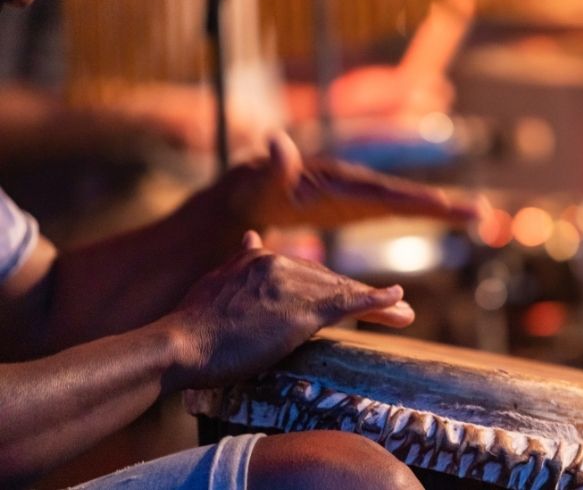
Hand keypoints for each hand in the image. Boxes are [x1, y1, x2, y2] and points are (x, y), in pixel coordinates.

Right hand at [161, 231, 413, 389]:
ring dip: (377, 302)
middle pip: (329, 280)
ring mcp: (291, 285)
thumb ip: (239, 263)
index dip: (330, 285)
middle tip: (393, 304)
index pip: (305, 272)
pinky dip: (377, 301)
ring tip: (403, 312)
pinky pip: (348, 304)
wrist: (180, 344)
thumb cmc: (193, 327)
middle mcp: (277, 263)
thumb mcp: (215, 284)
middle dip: (359, 293)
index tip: (349, 292)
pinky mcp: (303, 310)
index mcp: (257, 257)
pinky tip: (398, 300)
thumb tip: (252, 237)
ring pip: (343, 291)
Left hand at [224, 132, 475, 228]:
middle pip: (405, 196)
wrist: (249, 191)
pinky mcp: (355, 204)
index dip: (415, 202)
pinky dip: (420, 211)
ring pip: (405, 201)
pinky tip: (443, 213)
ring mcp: (357, 193)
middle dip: (443, 205)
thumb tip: (276, 141)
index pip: (384, 195)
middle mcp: (355, 183)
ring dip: (440, 208)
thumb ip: (273, 167)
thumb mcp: (260, 182)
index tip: (445, 207)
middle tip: (481, 213)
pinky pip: (393, 208)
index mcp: (339, 182)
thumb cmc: (254, 190)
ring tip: (476, 214)